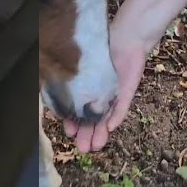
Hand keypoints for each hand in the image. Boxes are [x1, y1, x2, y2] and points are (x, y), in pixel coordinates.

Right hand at [64, 23, 149, 151]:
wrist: (124, 37)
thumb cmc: (99, 49)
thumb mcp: (84, 69)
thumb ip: (75, 86)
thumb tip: (59, 101)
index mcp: (87, 91)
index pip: (79, 113)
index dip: (74, 125)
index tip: (69, 134)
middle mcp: (100, 96)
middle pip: (93, 120)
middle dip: (87, 135)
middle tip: (83, 149)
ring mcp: (113, 95)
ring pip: (106, 118)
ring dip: (101, 132)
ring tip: (96, 146)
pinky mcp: (126, 92)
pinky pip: (122, 106)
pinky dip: (117, 116)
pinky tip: (111, 128)